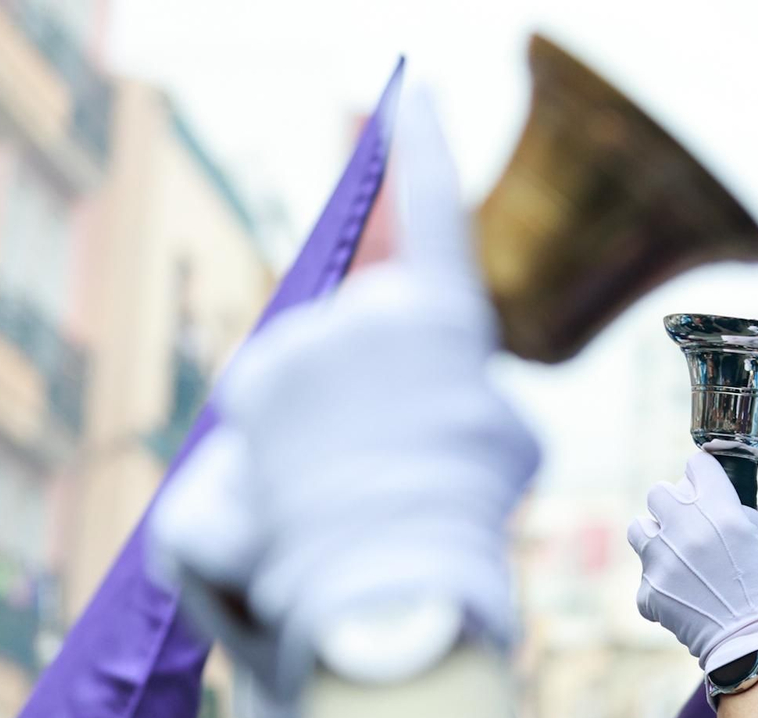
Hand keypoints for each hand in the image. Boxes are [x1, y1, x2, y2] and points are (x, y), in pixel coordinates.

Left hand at [150, 86, 538, 695]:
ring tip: (350, 499)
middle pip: (361, 340)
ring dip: (321, 433)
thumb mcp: (510, 446)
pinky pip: (267, 418)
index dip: (427, 154)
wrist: (392, 586)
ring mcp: (300, 345)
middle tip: (397, 466)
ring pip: (307, 379)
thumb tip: (429, 395)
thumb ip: (469, 392)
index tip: (415, 91)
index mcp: (445, 320)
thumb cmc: (470, 525)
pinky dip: (278, 460)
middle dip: (370, 393)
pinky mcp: (246, 389)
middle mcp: (368, 313)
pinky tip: (302, 507)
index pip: (437, 216)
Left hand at [627, 453, 757, 675]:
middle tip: (691, 521)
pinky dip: (658, 584)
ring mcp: (662, 562)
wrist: (756, 650)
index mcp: (722, 513)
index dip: (705, 473)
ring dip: (655, 535)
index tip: (710, 485)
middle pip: (658, 492)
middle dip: (674, 501)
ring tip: (675, 552)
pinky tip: (680, 593)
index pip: (697, 465)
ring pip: (638, 528)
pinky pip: (644, 576)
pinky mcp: (650, 593)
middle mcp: (685, 530)